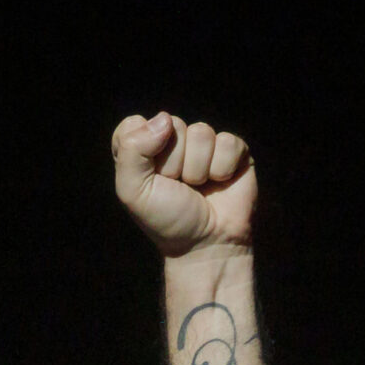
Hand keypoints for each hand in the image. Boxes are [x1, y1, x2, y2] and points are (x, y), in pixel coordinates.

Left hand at [112, 113, 256, 257]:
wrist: (206, 245)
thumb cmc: (167, 221)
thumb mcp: (133, 191)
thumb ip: (131, 150)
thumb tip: (164, 119)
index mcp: (143, 151)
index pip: (133, 124)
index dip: (141, 149)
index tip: (149, 178)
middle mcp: (172, 143)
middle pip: (171, 125)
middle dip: (173, 162)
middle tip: (178, 187)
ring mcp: (204, 145)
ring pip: (200, 133)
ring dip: (198, 169)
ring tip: (198, 188)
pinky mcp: (233, 150)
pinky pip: (227, 142)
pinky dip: (222, 169)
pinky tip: (220, 183)